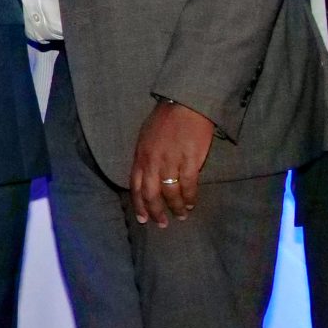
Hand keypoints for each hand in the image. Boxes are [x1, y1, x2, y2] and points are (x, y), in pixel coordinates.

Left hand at [129, 100, 215, 225]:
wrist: (186, 103)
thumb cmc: (166, 118)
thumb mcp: (146, 137)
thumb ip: (145, 157)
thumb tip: (145, 175)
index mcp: (140, 156)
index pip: (135, 186)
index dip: (139, 205)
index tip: (143, 219)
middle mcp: (153, 161)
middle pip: (151, 194)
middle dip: (155, 212)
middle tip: (162, 224)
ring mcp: (171, 162)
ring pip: (170, 193)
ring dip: (176, 207)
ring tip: (181, 215)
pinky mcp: (190, 161)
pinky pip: (188, 186)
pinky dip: (190, 198)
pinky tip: (192, 203)